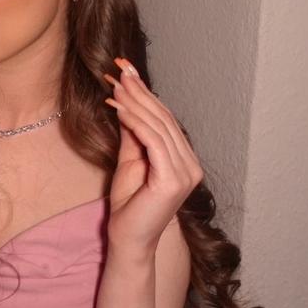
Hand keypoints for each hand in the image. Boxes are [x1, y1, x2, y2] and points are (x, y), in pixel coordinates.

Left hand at [102, 57, 203, 256]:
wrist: (128, 237)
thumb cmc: (130, 203)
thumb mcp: (130, 159)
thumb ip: (133, 134)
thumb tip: (126, 103)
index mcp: (184, 159)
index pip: (165, 119)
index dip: (145, 94)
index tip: (126, 72)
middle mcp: (191, 164)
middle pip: (163, 118)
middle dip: (140, 92)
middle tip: (120, 70)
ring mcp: (186, 172)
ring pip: (159, 127)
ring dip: (135, 102)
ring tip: (116, 85)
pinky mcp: (173, 179)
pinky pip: (153, 142)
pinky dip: (136, 122)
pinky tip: (120, 107)